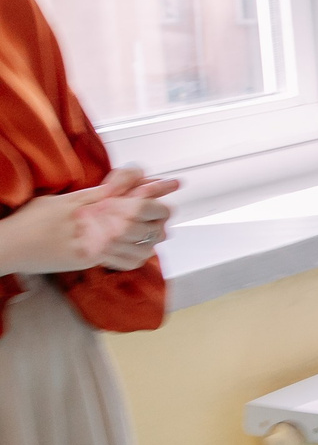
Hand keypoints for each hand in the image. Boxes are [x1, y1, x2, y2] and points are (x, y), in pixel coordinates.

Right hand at [0, 170, 179, 275]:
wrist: (11, 245)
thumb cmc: (34, 220)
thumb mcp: (68, 199)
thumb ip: (101, 192)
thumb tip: (129, 181)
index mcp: (95, 206)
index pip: (138, 198)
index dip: (159, 190)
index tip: (174, 184)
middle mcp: (99, 226)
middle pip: (146, 221)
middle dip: (160, 216)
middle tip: (163, 214)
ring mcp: (97, 245)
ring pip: (142, 244)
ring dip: (153, 237)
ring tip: (155, 232)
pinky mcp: (91, 261)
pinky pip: (126, 262)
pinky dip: (138, 256)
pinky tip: (139, 251)